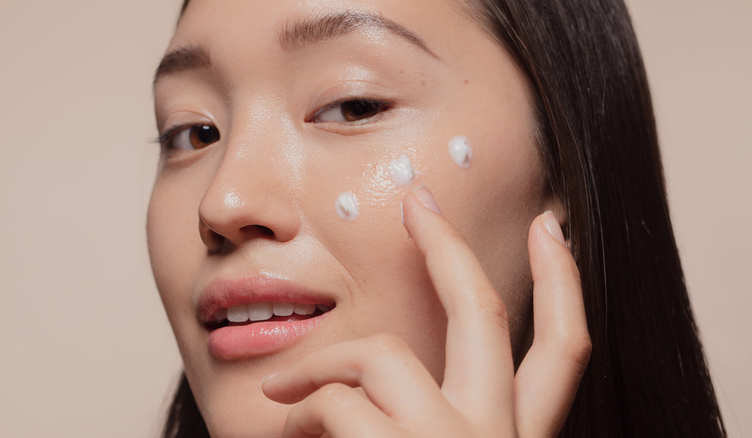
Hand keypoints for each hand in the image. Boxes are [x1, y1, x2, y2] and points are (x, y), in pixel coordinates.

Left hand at [262, 187, 590, 436]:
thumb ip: (428, 417)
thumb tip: (376, 377)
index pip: (562, 351)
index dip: (562, 283)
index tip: (550, 223)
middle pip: (485, 315)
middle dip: (451, 247)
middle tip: (419, 200)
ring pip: (384, 354)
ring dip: (323, 365)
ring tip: (283, 395)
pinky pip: (335, 399)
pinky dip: (300, 408)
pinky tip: (288, 430)